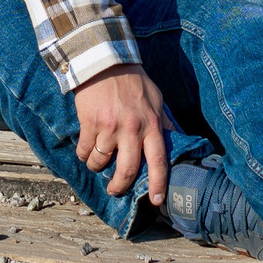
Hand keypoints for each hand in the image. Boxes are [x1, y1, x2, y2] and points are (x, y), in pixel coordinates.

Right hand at [72, 64, 172, 203]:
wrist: (105, 62)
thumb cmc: (133, 81)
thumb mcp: (156, 99)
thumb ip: (163, 123)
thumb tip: (178, 140)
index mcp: (151, 125)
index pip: (158, 161)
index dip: (158, 184)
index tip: (157, 200)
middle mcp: (131, 129)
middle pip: (126, 170)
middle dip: (119, 186)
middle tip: (115, 190)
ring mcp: (109, 127)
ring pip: (100, 163)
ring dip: (97, 167)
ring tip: (96, 162)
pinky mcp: (89, 123)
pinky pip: (84, 151)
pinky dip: (84, 155)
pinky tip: (86, 149)